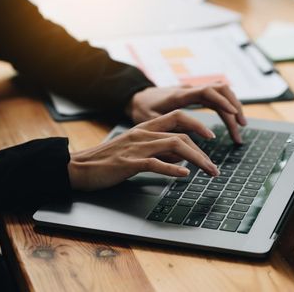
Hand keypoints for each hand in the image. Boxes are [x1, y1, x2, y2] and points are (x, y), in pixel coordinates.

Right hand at [68, 110, 219, 190]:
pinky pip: (155, 163)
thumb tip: (182, 157)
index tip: (212, 136)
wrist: (79, 167)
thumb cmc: (107, 160)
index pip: (177, 117)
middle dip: (202, 151)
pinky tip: (184, 175)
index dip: (197, 124)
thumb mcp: (136, 150)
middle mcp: (143, 134)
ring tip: (209, 171)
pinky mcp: (129, 163)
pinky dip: (173, 168)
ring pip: (174, 146)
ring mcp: (136, 148)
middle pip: (181, 135)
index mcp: (144, 128)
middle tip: (214, 167)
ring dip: (196, 159)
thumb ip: (158, 150)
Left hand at [126, 84, 246, 142]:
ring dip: (233, 106)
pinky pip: (216, 97)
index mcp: (179, 95)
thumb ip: (165, 129)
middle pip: (219, 89)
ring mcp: (193, 90)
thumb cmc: (141, 110)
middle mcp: (189, 89)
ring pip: (221, 91)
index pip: (206, 92)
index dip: (222, 101)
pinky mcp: (195, 95)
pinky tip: (231, 121)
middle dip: (233, 106)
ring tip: (240, 127)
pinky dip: (226, 107)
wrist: (136, 97)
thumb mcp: (148, 121)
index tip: (234, 114)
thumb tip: (186, 143)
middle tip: (240, 127)